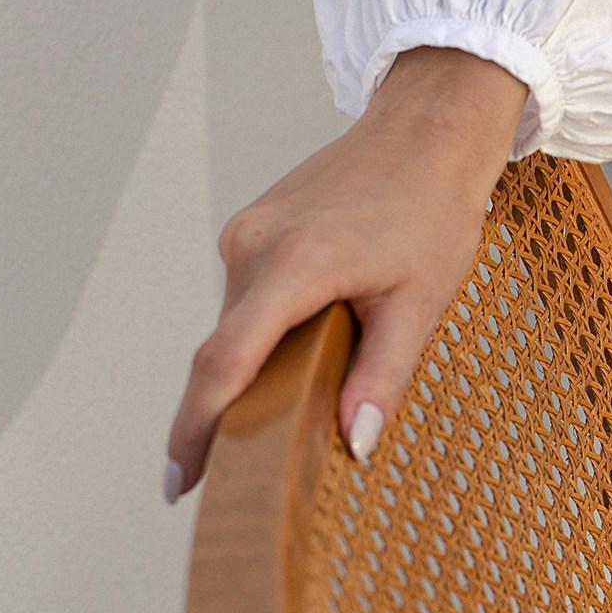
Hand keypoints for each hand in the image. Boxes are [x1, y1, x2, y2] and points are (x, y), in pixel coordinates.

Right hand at [164, 45, 528, 500]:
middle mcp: (255, 244)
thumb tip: (352, 443)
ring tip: (301, 390)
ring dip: (253, 366)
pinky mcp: (251, 226)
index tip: (180, 483)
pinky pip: (245, 297)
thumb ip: (382, 377)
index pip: (225, 362)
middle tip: (245, 472)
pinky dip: (262, 330)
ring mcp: (246, 231)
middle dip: (228, 412)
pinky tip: (304, 341)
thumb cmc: (432, 208)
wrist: (428, 130)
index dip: (196, 429)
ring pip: (233, 325)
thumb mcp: (421, 301)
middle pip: (224, 351)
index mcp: (296, 263)